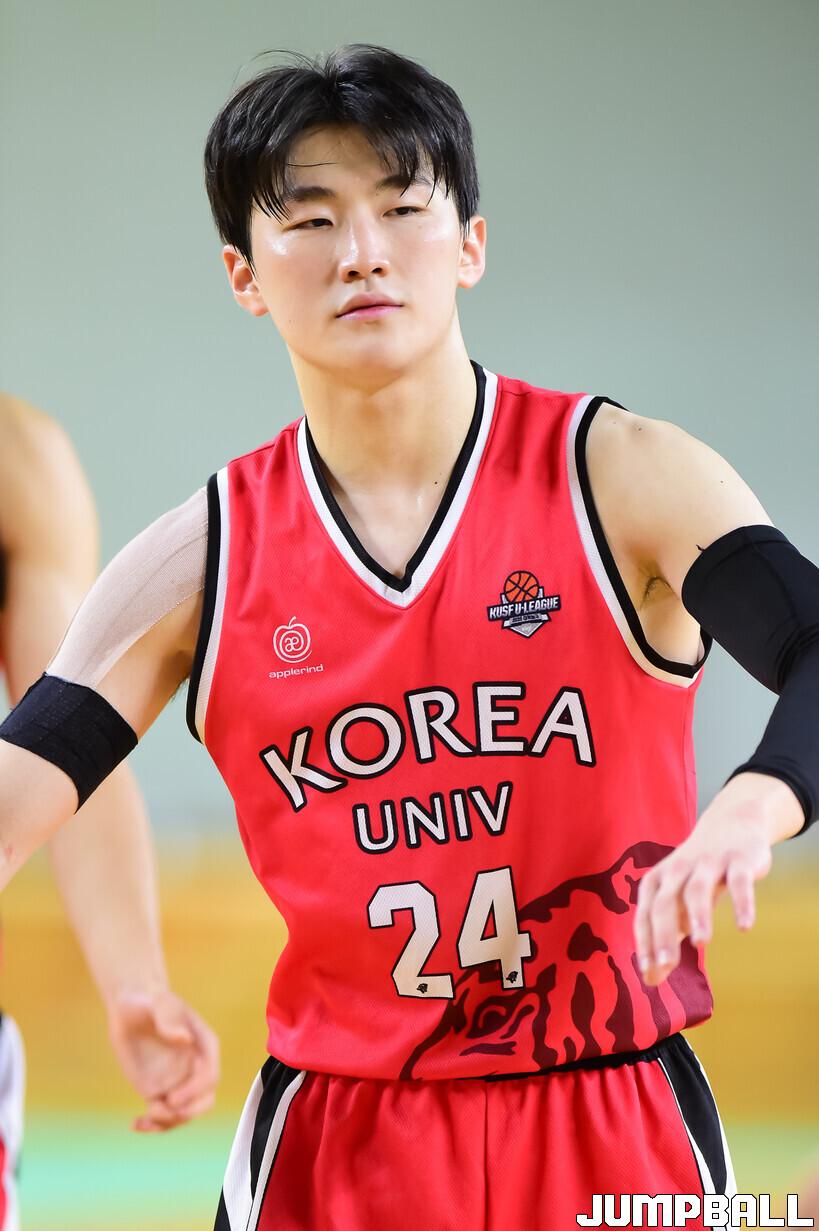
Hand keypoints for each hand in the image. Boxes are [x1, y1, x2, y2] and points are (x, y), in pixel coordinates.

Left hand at [107, 987, 219, 1132]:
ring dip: (169, 1122)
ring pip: (185, 1113)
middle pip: (205, 1100)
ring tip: (146, 1116)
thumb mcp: (159, 1003)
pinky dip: (153, 1126)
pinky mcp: (159, 1090)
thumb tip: (184, 1039)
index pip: (210, 1076)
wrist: (131, 1009)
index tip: (172, 1098)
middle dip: (189, 1111)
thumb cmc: (150, 1001)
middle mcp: (195, 1067)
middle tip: (165, 1109)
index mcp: (204, 1046)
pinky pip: (163, 1116)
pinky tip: (135, 1123)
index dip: (195, 1091)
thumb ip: (169, 1018)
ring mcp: (178, 1081)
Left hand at [633, 772, 797, 986]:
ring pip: (697, 890)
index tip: (648, 974)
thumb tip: (652, 979)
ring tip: (701, 943)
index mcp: (658, 880)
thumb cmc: (698, 872)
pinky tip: (744, 927)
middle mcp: (678, 870)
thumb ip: (666, 936)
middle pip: (664, 903)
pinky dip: (741, 903)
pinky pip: (738, 882)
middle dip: (663, 935)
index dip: (645, 944)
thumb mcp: (678, 898)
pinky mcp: (737, 859)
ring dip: (697, 916)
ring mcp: (707, 862)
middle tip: (667, 965)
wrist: (731, 821)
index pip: (644, 915)